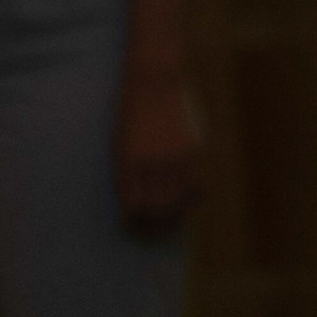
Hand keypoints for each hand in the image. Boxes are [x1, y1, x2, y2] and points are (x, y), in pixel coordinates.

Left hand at [113, 64, 204, 233]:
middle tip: (150, 233)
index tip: (131, 228)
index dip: (132, 223)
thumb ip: (127, 175)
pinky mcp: (194, 153)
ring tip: (169, 226)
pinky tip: (187, 202)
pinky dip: (191, 199)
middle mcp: (150, 164)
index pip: (132, 207)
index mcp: (127, 163)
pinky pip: (196, 188)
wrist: (154, 82)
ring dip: (173, 219)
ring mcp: (175, 159)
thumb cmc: (131, 112)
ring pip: (178, 204)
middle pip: (155, 211)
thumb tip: (135, 205)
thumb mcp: (119, 144)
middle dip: (152, 228)